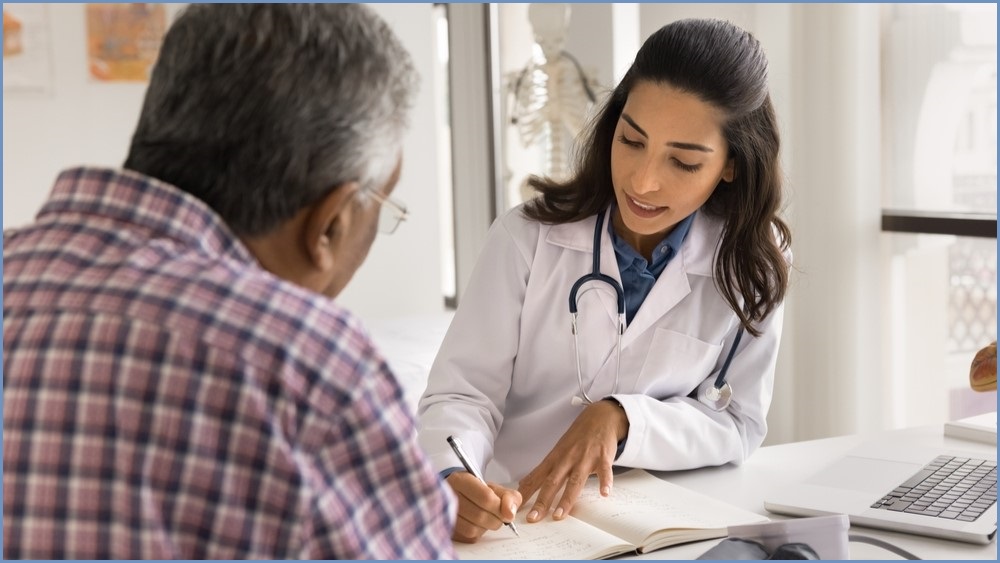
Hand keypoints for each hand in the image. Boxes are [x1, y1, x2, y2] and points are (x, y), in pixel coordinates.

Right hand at [446, 471, 521, 542]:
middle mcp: (448, 496)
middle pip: (480, 515)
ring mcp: (444, 513)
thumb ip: (509, 497)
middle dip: (495, 519)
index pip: (486, 497)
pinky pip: (468, 537)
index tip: (506, 512)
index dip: (499, 508)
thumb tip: (509, 514)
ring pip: (473, 529)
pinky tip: (477, 524)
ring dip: (486, 527)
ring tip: (487, 519)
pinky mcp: (447, 528)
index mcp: (461, 480)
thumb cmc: (478, 491)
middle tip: (498, 516)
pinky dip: (478, 533)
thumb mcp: (496, 489)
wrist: (459, 496)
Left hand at [517, 399, 628, 522]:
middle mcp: (567, 459)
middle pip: (552, 482)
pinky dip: (605, 481)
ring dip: (567, 499)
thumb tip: (524, 484)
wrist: (599, 417)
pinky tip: (604, 493)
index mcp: (555, 459)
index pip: (536, 478)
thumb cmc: (577, 437)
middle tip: (533, 518)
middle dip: (542, 501)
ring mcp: (585, 458)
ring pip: (575, 481)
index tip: (515, 507)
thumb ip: (543, 470)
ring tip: (560, 514)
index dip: (526, 493)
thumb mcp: (557, 451)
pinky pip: (604, 471)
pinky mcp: (603, 457)